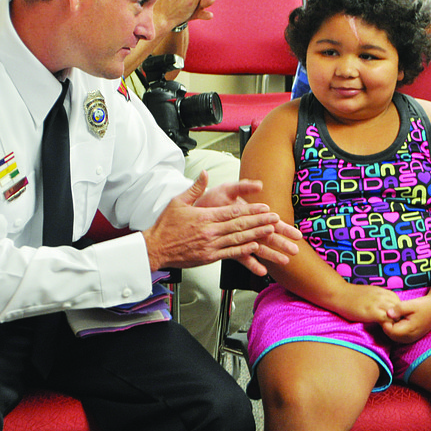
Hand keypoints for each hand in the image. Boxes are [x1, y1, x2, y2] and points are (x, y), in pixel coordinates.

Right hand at [142, 172, 299, 273]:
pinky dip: (244, 250)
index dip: (251, 210)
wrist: (155, 247)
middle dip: (260, 221)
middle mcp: (210, 232)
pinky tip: (256, 248)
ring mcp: (211, 246)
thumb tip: (204, 173)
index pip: (233, 212)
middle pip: (240, 225)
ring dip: (257, 235)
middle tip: (275, 218)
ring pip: (239, 239)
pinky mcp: (209, 257)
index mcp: (205, 217)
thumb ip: (194, 188)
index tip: (264, 207)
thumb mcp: (178, 201)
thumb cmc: (166, 225)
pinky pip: (230, 253)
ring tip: (271, 232)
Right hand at [331, 283, 401, 323]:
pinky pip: (387, 319)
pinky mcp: (372, 312)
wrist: (338, 294)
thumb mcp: (369, 293)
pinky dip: (387, 324)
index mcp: (382, 291)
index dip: (397, 311)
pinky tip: (381, 327)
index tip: (392, 317)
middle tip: (391, 324)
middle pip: (400, 308)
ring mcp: (377, 304)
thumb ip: (379, 298)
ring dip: (393, 321)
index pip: (398, 301)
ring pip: (395, 314)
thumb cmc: (351, 295)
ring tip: (387, 327)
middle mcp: (382, 296)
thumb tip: (386, 307)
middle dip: (398, 316)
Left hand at [381, 294, 430, 343]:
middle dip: (387, 325)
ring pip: (393, 337)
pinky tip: (398, 321)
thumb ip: (398, 309)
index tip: (387, 312)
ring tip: (394, 316)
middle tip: (390, 314)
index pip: (389, 330)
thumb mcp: (410, 304)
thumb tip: (387, 313)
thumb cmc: (423, 305)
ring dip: (391, 328)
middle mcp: (410, 337)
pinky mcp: (412, 337)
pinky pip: (399, 336)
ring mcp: (411, 339)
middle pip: (390, 335)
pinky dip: (396, 330)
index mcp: (409, 330)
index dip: (385, 321)